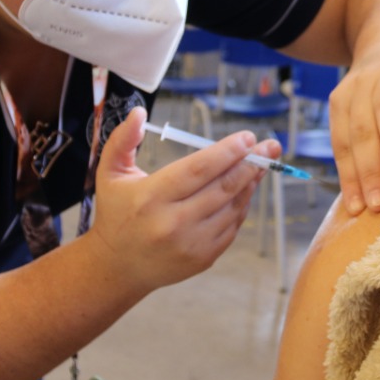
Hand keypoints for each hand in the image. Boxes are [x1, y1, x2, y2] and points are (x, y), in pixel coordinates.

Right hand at [86, 107, 270, 293]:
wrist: (118, 267)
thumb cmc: (116, 213)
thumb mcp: (109, 173)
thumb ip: (122, 140)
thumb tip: (139, 112)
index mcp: (151, 198)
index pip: (198, 169)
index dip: (227, 152)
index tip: (247, 137)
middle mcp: (173, 223)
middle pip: (223, 187)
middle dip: (251, 163)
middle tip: (269, 146)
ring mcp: (191, 244)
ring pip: (232, 206)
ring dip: (251, 182)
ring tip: (262, 163)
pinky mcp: (203, 258)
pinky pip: (232, 225)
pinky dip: (242, 204)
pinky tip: (246, 188)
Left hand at [329, 44, 379, 215]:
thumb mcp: (364, 109)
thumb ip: (365, 143)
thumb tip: (368, 199)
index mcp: (342, 102)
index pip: (342, 144)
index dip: (349, 178)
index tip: (356, 209)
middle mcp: (360, 85)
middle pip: (360, 130)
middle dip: (368, 170)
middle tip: (378, 203)